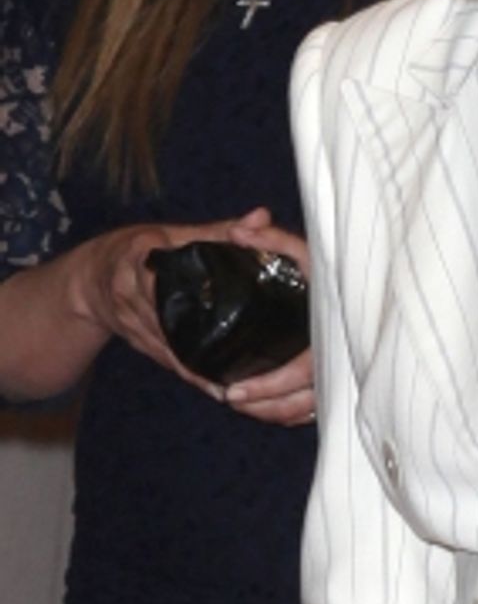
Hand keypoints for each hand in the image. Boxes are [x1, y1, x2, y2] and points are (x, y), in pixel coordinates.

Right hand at [76, 208, 315, 421]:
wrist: (88, 278)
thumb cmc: (138, 249)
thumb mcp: (174, 233)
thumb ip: (219, 229)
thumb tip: (262, 216)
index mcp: (139, 259)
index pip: (163, 278)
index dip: (187, 297)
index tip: (217, 317)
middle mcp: (129, 292)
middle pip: (167, 321)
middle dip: (198, 344)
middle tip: (235, 363)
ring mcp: (129, 321)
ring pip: (165, 348)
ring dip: (196, 369)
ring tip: (231, 384)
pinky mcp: (135, 341)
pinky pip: (163, 360)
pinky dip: (188, 373)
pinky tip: (213, 387)